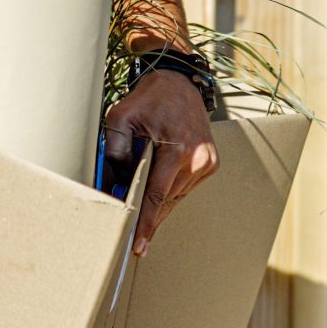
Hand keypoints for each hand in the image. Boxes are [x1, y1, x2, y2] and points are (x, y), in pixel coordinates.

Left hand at [103, 70, 218, 257]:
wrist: (180, 82)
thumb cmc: (149, 99)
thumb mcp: (121, 116)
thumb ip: (115, 150)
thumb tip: (115, 185)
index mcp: (179, 148)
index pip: (157, 195)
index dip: (146, 223)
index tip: (138, 244)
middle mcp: (198, 158)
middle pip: (167, 201)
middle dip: (150, 220)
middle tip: (136, 244)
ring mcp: (208, 162)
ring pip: (177, 197)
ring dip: (160, 208)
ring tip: (143, 225)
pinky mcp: (211, 163)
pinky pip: (185, 188)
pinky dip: (170, 195)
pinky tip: (157, 202)